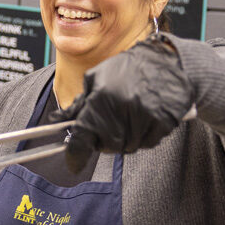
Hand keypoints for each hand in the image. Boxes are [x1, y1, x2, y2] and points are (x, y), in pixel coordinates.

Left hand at [54, 35, 193, 171]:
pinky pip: (147, 144)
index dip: (75, 154)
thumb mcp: (95, 78)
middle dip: (102, 141)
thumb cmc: (128, 68)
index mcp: (102, 97)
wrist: (167, 60)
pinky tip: (142, 120)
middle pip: (106, 146)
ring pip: (127, 147)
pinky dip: (142, 138)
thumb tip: (57, 120)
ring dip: (123, 140)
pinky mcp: (164, 123)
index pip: (83, 136)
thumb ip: (78, 104)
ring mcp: (145, 117)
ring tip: (127, 118)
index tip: (73, 163)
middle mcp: (122, 109)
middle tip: (106, 127)